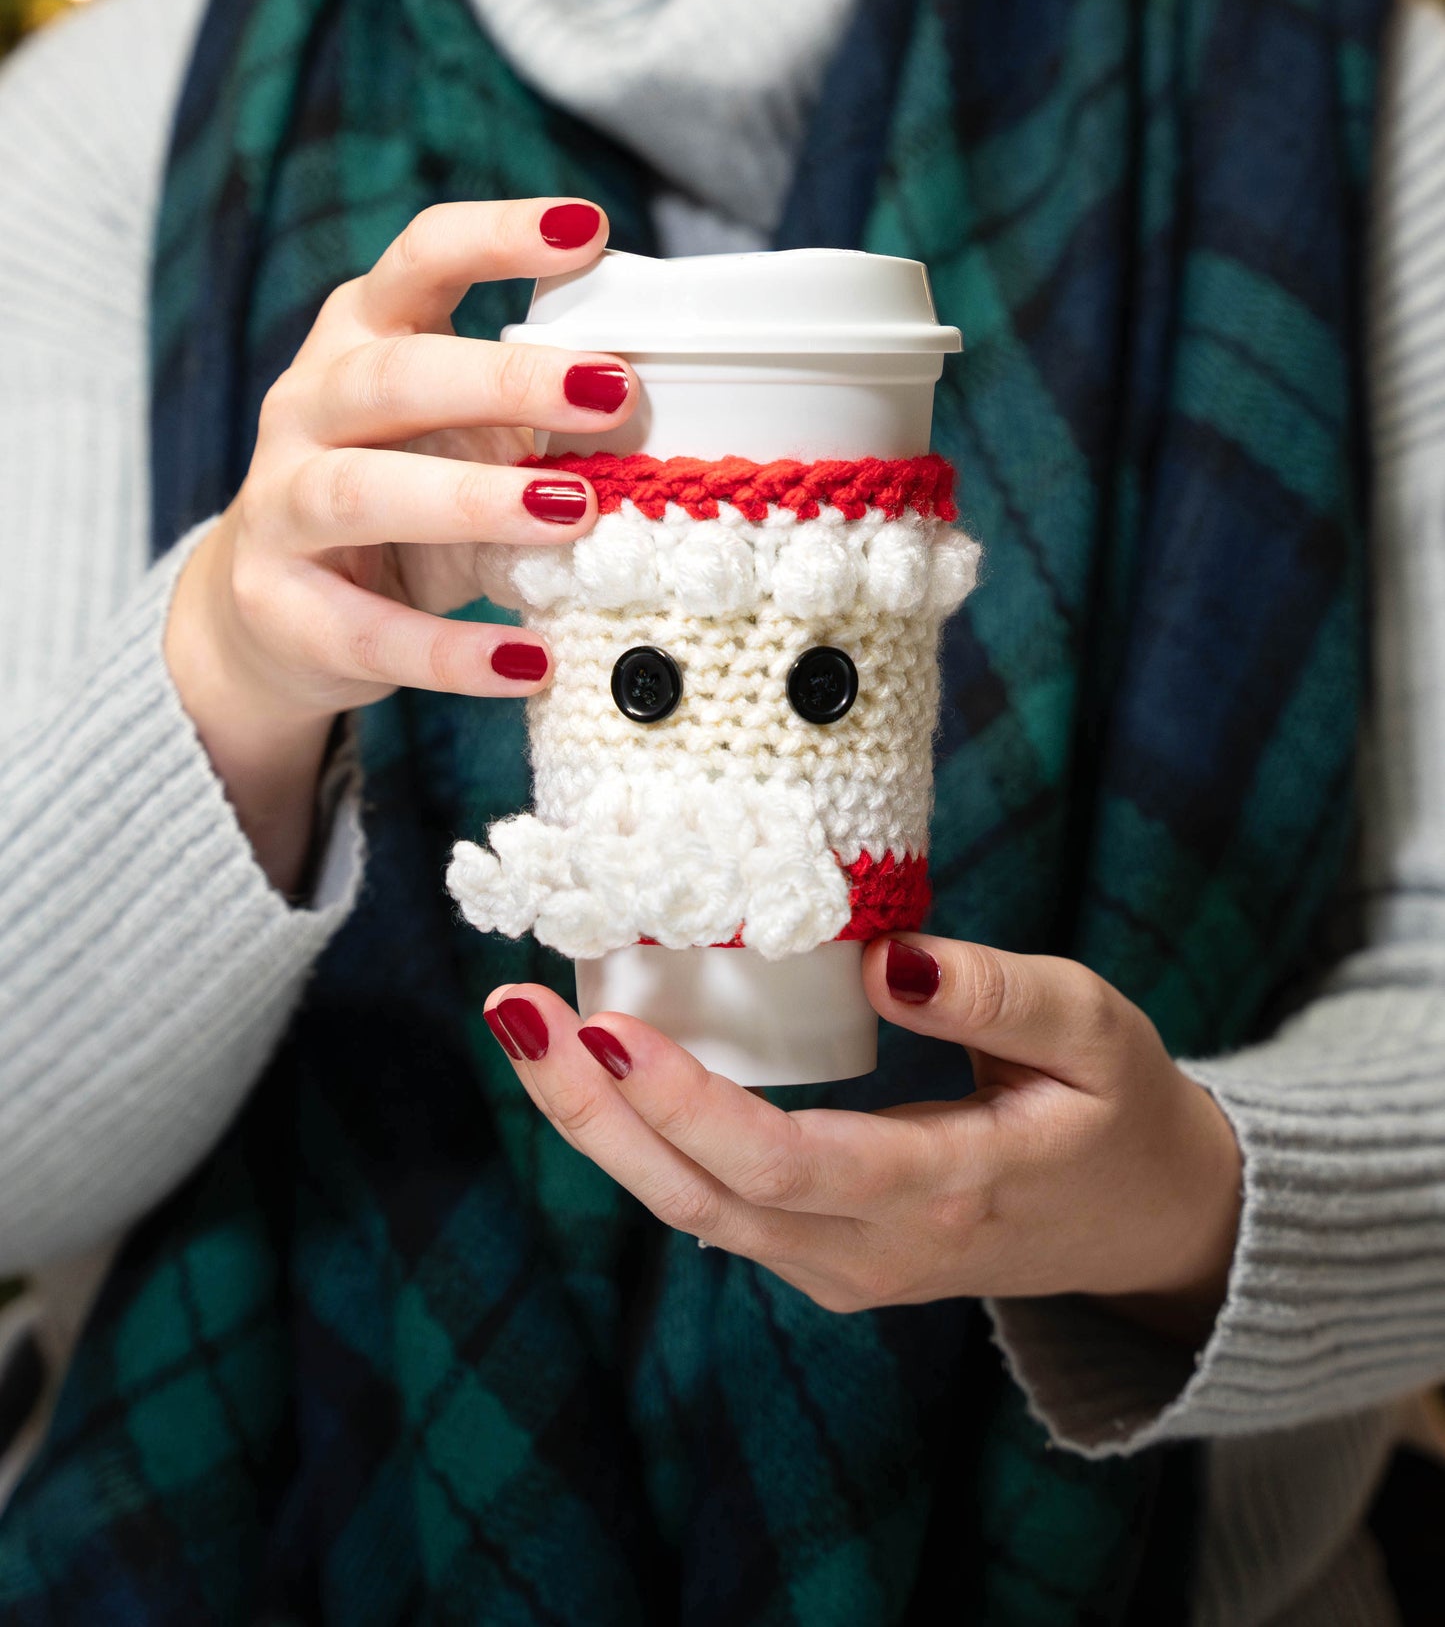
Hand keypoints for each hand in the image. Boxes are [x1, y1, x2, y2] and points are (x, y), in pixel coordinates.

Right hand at [165, 197, 631, 892]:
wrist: (269, 617)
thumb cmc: (396, 499)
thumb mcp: (456, 438)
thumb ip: (532, 415)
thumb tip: (659, 406)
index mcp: (360, 340)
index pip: (419, 260)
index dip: (497, 237)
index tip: (589, 229)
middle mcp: (306, 407)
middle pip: (395, 377)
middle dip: (506, 379)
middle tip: (612, 392)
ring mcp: (279, 507)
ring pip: (360, 491)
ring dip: (472, 499)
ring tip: (575, 512)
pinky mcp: (280, 608)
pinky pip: (371, 631)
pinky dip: (452, 651)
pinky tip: (529, 661)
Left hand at [482, 936, 1243, 1338]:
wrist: (1145, 1223)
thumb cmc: (1118, 1110)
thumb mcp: (1094, 1033)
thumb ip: (996, 995)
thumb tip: (881, 957)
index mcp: (942, 1194)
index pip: (783, 1163)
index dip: (684, 1104)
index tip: (604, 1025)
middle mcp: (870, 1255)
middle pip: (701, 1199)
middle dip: (593, 1110)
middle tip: (514, 1013)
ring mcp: (839, 1269)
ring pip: (690, 1211)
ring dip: (598, 1126)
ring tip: (526, 1029)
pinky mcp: (821, 1256)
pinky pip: (712, 1206)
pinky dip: (642, 1139)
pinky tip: (595, 1067)